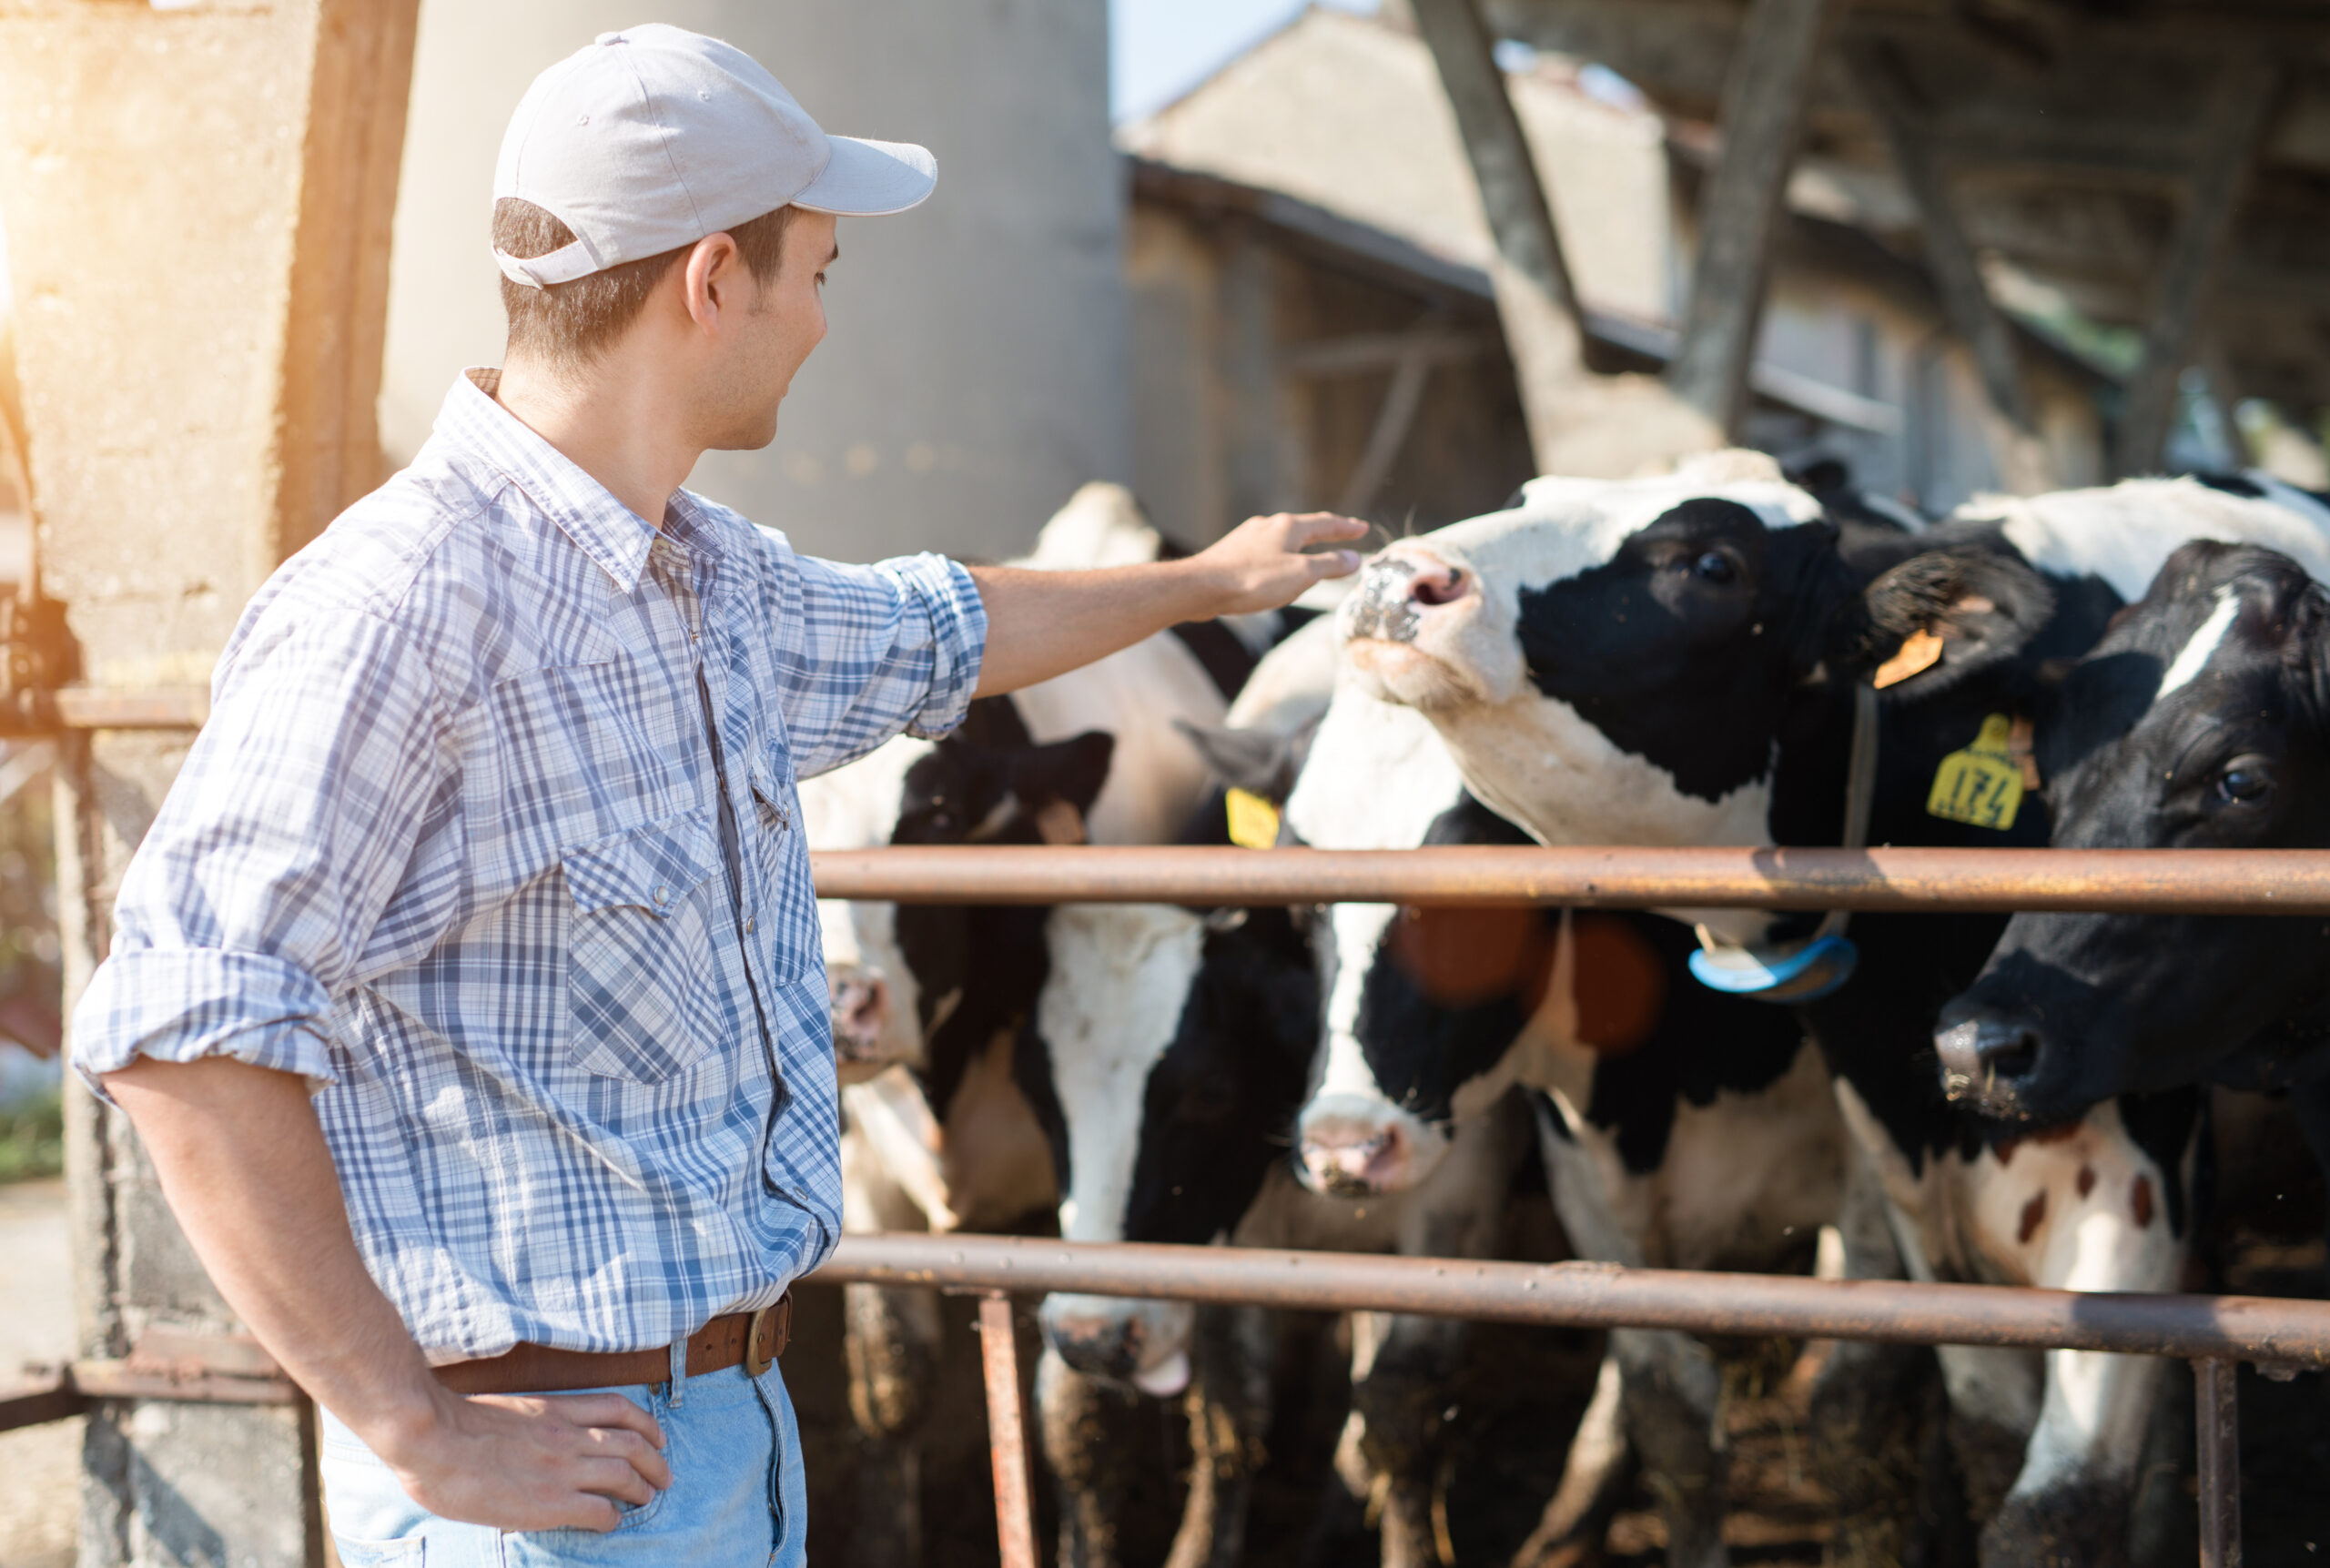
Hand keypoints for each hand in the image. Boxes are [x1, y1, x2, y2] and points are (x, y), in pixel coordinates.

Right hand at [372, 1385, 672, 1531]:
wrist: (431, 1440)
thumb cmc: (453, 1426)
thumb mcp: (508, 1412)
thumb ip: (533, 1424)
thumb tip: (539, 1443)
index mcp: (556, 1409)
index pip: (618, 1408)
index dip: (646, 1423)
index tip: (656, 1436)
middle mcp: (567, 1435)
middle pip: (632, 1442)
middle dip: (656, 1460)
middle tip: (664, 1476)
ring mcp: (561, 1467)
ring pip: (625, 1473)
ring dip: (644, 1488)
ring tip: (649, 1498)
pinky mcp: (550, 1502)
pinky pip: (599, 1510)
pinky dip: (612, 1517)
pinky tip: (611, 1522)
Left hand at [1191, 512, 1367, 615]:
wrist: (1201, 587)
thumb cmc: (1253, 581)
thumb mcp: (1301, 575)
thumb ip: (1329, 566)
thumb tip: (1354, 558)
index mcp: (1288, 527)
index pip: (1326, 525)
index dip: (1346, 528)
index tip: (1362, 527)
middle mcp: (1267, 526)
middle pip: (1303, 528)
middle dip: (1323, 534)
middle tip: (1340, 535)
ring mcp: (1247, 538)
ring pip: (1281, 540)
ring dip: (1299, 546)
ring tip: (1309, 553)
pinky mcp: (1231, 553)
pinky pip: (1263, 553)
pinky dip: (1278, 558)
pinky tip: (1272, 569)